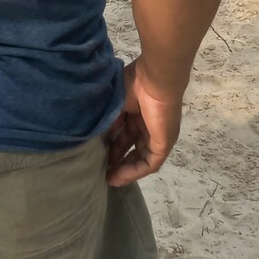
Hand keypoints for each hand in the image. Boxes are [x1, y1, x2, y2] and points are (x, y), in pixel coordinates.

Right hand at [105, 57, 183, 185]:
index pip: (125, 134)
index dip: (112, 146)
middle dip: (118, 160)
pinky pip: (150, 163)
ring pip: (142, 158)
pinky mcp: (164, 143)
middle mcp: (149, 125)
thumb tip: (95, 139)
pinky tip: (119, 177)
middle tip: (102, 171)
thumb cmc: (133, 84)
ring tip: (109, 179)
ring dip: (126, 170)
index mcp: (137, 112)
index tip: (97, 156)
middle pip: (133, 147)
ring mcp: (158, 135)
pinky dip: (134, 171)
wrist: (154, 79)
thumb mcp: (114, 105)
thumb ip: (107, 122)